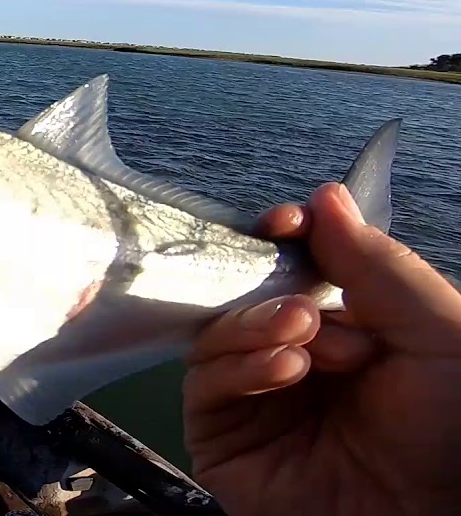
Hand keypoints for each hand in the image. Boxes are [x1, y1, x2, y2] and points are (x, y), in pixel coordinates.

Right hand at [183, 182, 460, 515]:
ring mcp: (256, 404)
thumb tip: (324, 195)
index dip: (283, 241)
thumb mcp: (437, 330)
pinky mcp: (225, 445)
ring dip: (254, 325)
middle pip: (243, 297)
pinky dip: (237, 367)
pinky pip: (205, 387)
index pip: (292, 271)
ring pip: (215, 337)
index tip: (286, 223)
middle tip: (309, 308)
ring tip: (304, 335)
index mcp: (348, 331)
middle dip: (271, 290)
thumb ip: (376, 263)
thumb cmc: (457, 425)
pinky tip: (285, 369)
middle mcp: (296, 362)